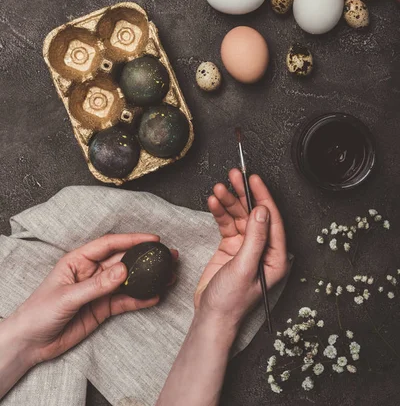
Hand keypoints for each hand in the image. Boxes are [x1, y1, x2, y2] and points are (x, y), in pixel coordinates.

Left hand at [8, 233, 177, 365]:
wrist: (31, 343)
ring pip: (128, 281)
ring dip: (147, 279)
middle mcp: (91, 272)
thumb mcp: (67, 297)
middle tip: (167, 256)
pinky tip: (154, 297)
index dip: (131, 240)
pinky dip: (140, 299)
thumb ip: (96, 285)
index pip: (109, 244)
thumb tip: (123, 270)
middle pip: (123, 261)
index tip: (152, 240)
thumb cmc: (39, 312)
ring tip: (168, 276)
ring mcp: (99, 290)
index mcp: (79, 260)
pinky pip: (125, 301)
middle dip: (145, 258)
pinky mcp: (102, 308)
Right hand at [195, 169, 288, 326]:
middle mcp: (262, 249)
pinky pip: (226, 222)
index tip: (254, 180)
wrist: (210, 317)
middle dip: (243, 194)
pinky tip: (213, 202)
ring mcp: (245, 246)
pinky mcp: (230, 246)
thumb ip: (254, 239)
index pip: (272, 219)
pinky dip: (219, 211)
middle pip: (254, 213)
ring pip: (239, 215)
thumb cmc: (231, 302)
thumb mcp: (244, 268)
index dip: (263, 197)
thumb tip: (262, 212)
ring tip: (218, 188)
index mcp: (275, 257)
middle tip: (234, 175)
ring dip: (228, 201)